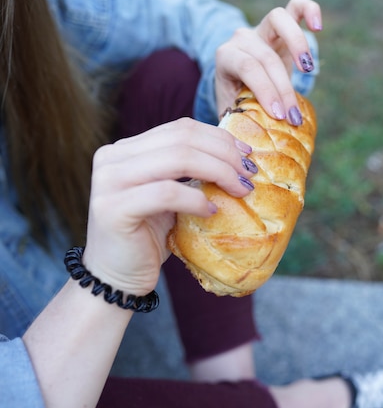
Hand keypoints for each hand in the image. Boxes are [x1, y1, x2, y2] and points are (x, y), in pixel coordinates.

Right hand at [82, 118, 255, 294]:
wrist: (116, 278)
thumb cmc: (149, 237)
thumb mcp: (170, 195)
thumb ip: (188, 171)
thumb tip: (237, 154)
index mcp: (125, 148)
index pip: (181, 128)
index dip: (219, 137)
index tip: (247, 154)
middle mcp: (111, 158)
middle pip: (182, 139)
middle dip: (224, 154)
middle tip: (249, 175)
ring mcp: (108, 182)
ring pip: (178, 159)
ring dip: (218, 172)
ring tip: (240, 190)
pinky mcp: (113, 209)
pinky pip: (167, 194)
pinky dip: (196, 200)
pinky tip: (212, 212)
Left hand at [215, 0, 321, 124]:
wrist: (236, 81)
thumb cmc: (236, 101)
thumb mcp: (232, 112)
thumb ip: (241, 123)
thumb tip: (250, 147)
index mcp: (226, 58)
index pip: (247, 69)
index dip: (266, 91)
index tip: (280, 115)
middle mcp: (242, 39)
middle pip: (266, 56)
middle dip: (283, 89)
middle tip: (294, 117)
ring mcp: (262, 28)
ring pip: (278, 19)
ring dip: (296, 44)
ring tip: (308, 69)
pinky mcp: (281, 26)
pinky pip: (296, 7)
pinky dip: (309, 11)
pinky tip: (317, 27)